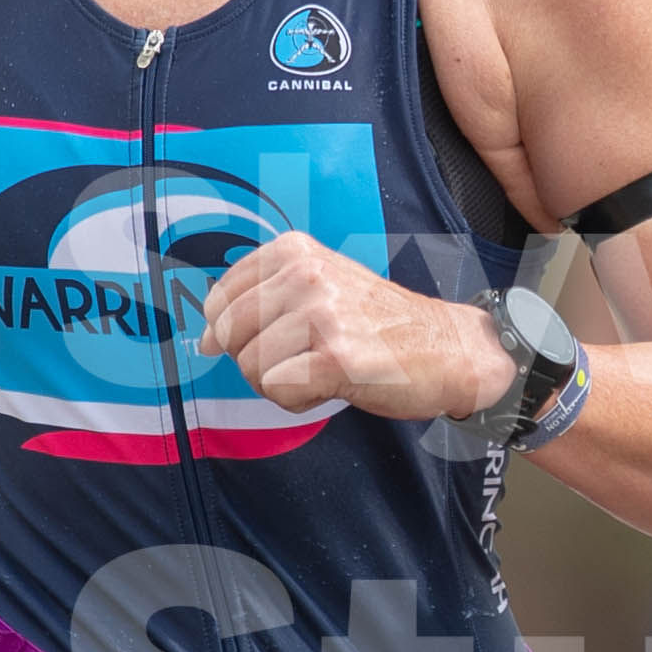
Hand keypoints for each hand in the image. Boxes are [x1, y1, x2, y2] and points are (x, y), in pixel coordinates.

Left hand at [193, 233, 515, 421]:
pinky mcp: (335, 357)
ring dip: (281, 384)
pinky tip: (332, 386)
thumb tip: (203, 341)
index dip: (231, 335)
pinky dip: (298, 401)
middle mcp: (304, 274)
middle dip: (257, 362)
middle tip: (303, 360)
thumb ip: (262, 300)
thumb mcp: (321, 284)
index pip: (219, 300)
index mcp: (294, 251)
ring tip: (323, 371)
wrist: (448, 347)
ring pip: (251, 368)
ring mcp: (321, 314)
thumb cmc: (379, 324)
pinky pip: (279, 390)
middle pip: (229, 338)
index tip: (271, 343)